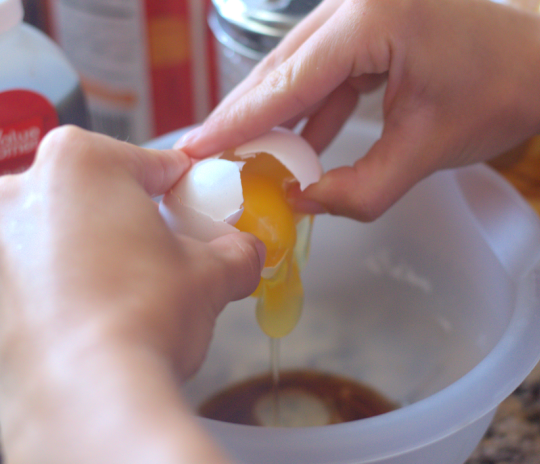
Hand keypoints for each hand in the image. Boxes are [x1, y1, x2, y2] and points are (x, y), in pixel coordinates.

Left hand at [0, 127, 260, 463]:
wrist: (89, 396)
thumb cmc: (142, 319)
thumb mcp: (212, 274)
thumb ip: (235, 251)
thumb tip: (245, 252)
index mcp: (80, 163)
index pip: (151, 165)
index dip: (183, 191)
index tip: (193, 210)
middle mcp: (21, 190)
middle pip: (96, 195)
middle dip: (129, 221)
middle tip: (160, 257)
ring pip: (58, 232)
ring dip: (90, 251)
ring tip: (123, 293)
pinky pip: (30, 272)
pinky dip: (58, 285)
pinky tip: (87, 314)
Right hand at [176, 0, 539, 219]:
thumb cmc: (501, 97)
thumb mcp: (425, 151)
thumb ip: (361, 187)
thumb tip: (304, 202)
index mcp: (373, 18)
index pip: (289, 79)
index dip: (239, 120)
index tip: (196, 145)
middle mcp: (360, 0)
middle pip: (285, 65)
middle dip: (248, 113)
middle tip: (208, 151)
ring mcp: (367, 5)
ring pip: (302, 65)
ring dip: (280, 111)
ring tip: (247, 152)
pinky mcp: (376, 21)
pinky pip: (330, 66)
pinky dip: (315, 105)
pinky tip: (303, 142)